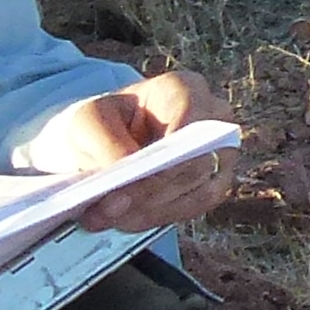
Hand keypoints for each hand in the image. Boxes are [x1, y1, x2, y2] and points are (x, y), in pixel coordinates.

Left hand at [28, 71, 235, 233]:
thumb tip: (126, 175)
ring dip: (151, 211)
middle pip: (195, 165)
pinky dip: (159, 217)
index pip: (189, 126)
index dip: (162, 161)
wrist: (107, 139)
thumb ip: (106, 143)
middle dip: (148, 194)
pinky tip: (130, 220)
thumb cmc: (104, 121)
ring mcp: (220, 152)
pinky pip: (195, 207)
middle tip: (106, 211)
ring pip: (198, 191)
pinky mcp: (215, 182)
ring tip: (110, 219)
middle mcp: (214, 119)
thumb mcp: (90, 120)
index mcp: (186, 89)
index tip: (125, 186)